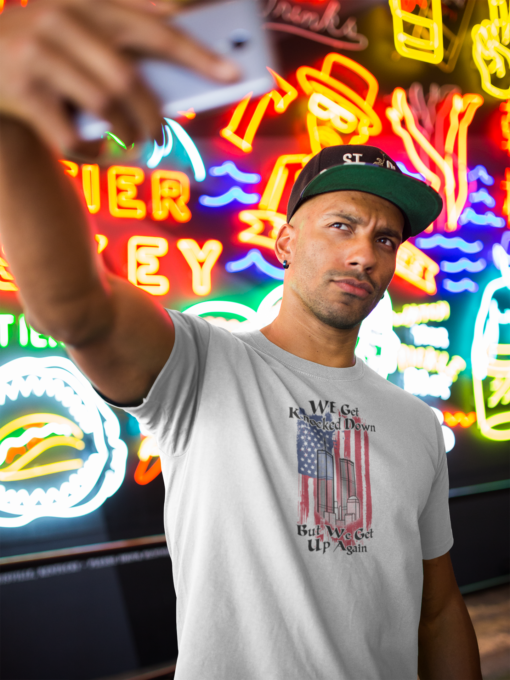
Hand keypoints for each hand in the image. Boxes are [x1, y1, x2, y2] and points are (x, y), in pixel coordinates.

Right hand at [0, 0, 238, 152]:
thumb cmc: (43, 52)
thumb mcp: (76, 28)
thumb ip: (120, 34)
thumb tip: (170, 51)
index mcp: (86, 2)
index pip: (153, 28)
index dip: (195, 53)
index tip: (233, 72)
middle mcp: (62, 20)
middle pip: (128, 77)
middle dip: (152, 114)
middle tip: (161, 133)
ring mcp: (39, 54)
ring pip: (104, 107)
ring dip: (123, 134)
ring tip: (131, 141)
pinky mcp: (23, 91)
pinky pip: (71, 136)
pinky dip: (90, 153)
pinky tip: (95, 153)